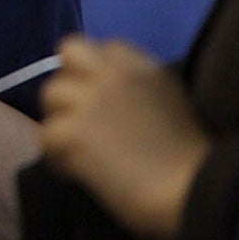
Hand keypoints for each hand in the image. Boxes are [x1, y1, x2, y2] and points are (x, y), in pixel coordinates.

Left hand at [40, 34, 210, 239]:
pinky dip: (57, 157)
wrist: (191, 193)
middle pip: (67, 57)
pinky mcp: (72, 132)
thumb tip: (107, 86)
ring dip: (61, 119)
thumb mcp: (169, 101)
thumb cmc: (189, 158)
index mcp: (139, 64)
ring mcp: (89, 100)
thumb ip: (137, 86)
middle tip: (81, 115)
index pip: (94, 46)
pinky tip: (75, 172)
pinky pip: (46, 137)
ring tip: (77, 148)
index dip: (91, 71)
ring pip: (50, 95)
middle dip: (72, 81)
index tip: (98, 97)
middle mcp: (111, 73)